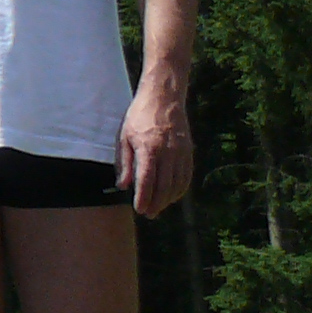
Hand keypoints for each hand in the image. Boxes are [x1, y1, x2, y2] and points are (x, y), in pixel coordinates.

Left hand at [119, 81, 194, 216]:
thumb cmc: (139, 116)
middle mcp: (167, 152)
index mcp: (149, 148)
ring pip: (177, 184)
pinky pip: (186, 176)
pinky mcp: (189, 152)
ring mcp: (181, 153)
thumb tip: (123, 186)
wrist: (164, 98)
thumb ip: (124, 163)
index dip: (144, 197)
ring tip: (158, 208)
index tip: (139, 210)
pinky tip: (171, 196)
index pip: (147, 180)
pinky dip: (180, 189)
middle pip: (164, 186)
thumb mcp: (124, 137)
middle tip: (148, 214)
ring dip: (168, 200)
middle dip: (156, 204)